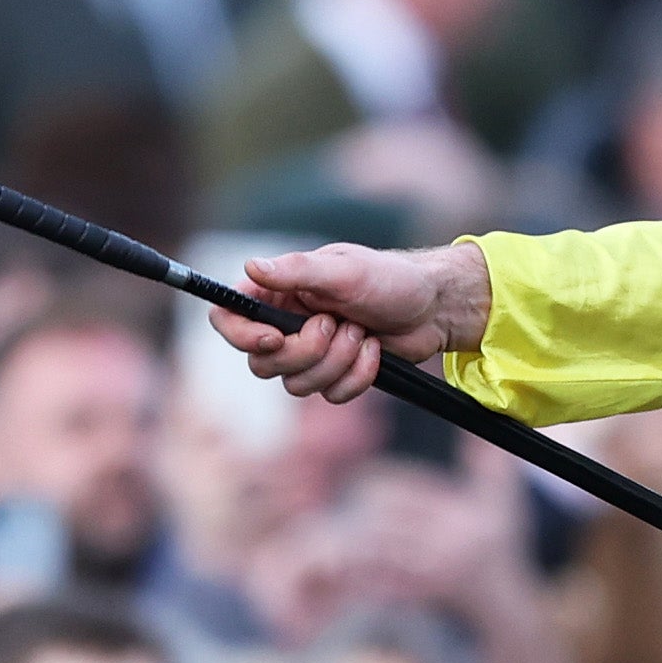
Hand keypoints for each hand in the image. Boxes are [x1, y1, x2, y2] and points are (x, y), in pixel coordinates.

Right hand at [214, 240, 493, 402]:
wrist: (433, 307)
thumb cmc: (389, 278)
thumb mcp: (344, 270)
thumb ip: (297, 271)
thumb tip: (250, 268)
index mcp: (277, 293)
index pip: (228, 319)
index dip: (241, 336)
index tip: (274, 338)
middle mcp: (286, 323)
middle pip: (262, 363)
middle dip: (306, 352)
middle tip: (337, 324)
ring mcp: (310, 353)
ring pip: (297, 385)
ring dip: (337, 362)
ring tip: (362, 332)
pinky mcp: (336, 374)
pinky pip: (331, 395)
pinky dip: (357, 376)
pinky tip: (375, 350)